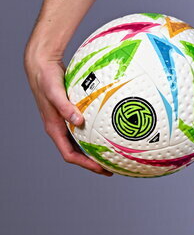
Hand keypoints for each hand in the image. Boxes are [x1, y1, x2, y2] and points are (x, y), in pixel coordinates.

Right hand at [24, 48, 113, 175]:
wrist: (42, 65)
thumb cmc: (47, 79)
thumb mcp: (55, 93)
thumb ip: (65, 107)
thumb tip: (79, 121)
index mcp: (54, 128)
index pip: (70, 154)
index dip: (85, 164)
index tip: (101, 169)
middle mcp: (59, 127)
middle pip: (77, 151)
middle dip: (92, 161)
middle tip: (111, 165)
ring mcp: (64, 120)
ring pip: (80, 140)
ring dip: (93, 148)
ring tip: (111, 151)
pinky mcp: (70, 111)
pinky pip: (83, 125)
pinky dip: (94, 130)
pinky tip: (107, 127)